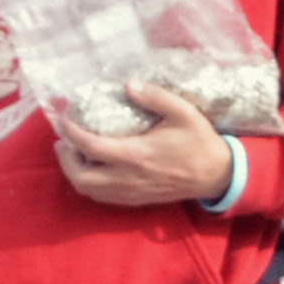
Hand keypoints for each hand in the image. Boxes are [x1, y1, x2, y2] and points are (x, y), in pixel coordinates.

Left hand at [54, 79, 239, 207]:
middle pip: (81, 176)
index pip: (89, 146)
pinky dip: (90, 184)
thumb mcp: (185, 113)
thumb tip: (129, 85)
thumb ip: (156, 97)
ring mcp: (133, 191)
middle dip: (65, 158)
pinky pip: (103, 197)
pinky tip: (92, 170)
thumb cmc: (201, 143)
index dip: (70, 132)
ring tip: (73, 154)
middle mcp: (130, 177)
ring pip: (89, 190)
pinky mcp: (138, 199)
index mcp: (137, 155)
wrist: (220, 176)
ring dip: (74, 172)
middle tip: (63, 141)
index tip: (64, 118)